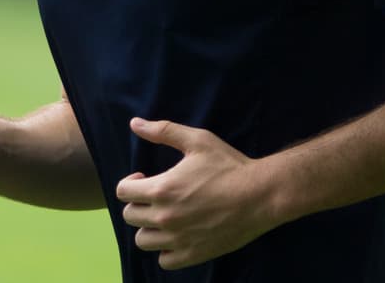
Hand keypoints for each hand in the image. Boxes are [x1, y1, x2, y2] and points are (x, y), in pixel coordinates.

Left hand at [116, 117, 271, 269]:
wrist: (261, 195)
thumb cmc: (229, 166)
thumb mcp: (197, 140)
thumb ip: (163, 131)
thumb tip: (135, 124)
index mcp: (162, 189)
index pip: (123, 192)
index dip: (130, 182)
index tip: (144, 178)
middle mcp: (166, 217)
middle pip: (130, 216)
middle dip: (138, 203)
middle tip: (155, 196)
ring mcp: (179, 238)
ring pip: (142, 241)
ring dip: (148, 228)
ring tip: (163, 216)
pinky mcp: (194, 254)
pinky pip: (164, 260)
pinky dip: (165, 250)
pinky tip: (176, 235)